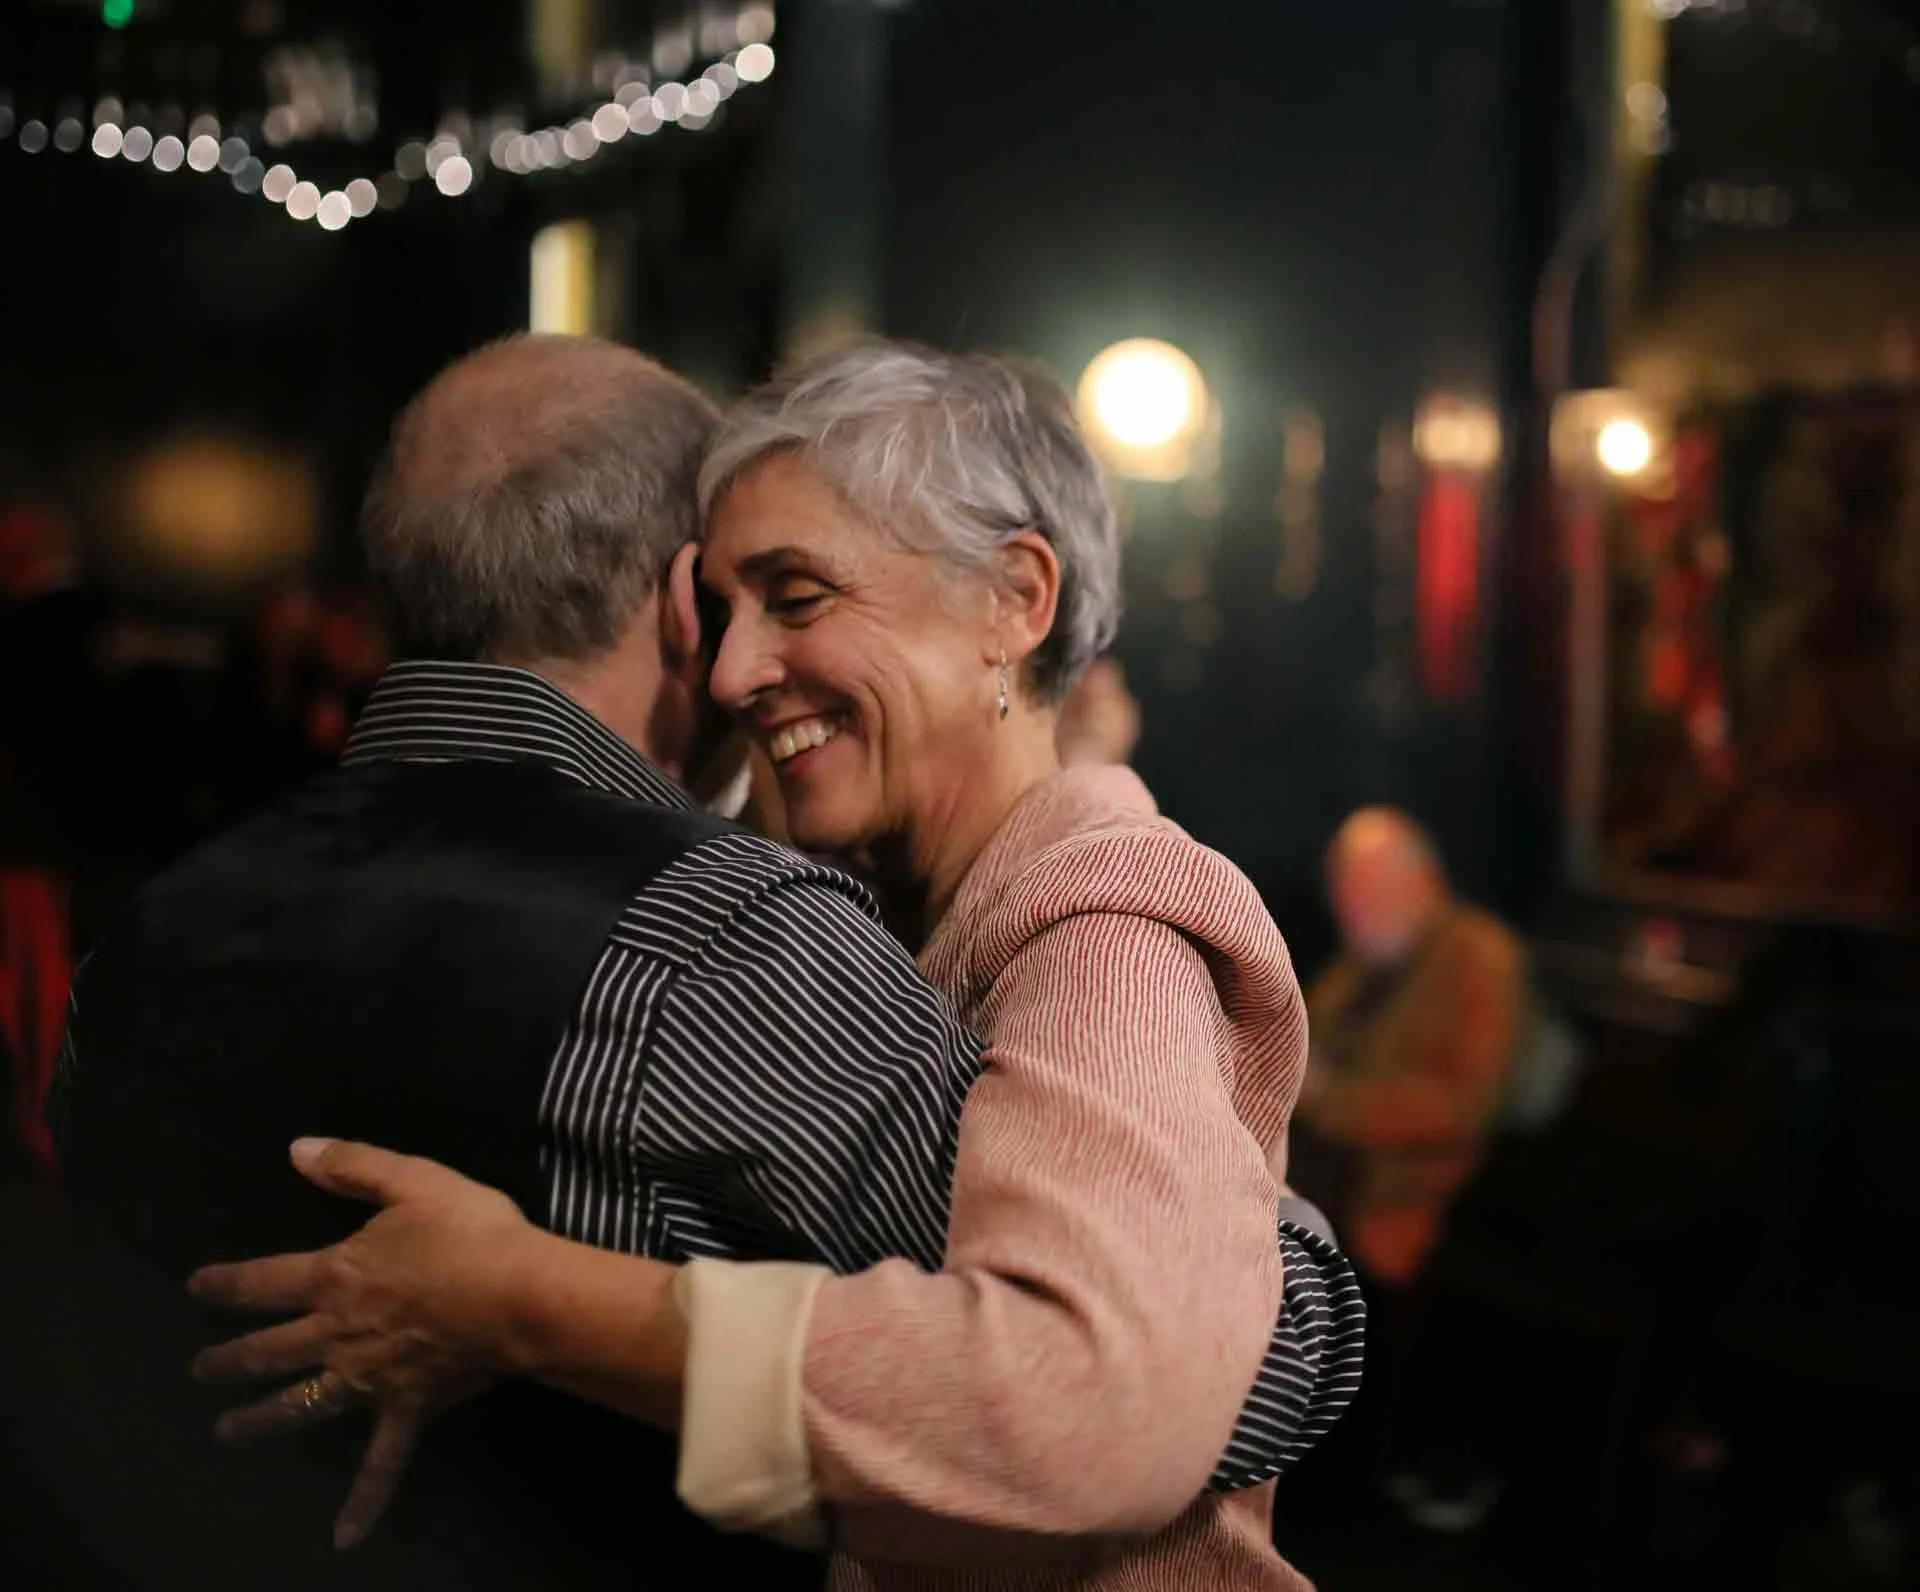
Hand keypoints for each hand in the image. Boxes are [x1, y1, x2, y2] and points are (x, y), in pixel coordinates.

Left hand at [188, 1138, 540, 1548]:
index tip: (195, 1289)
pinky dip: (362, 1500)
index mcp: (336, 1276)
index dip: (227, 1285)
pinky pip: (381, 1461)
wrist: (516, 1294)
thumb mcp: (413, 1180)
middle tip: (200, 1370)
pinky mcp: (405, 1407)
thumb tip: (297, 1150)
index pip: (266, 1281)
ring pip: (302, 1402)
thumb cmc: (470, 1232)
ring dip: (261, 1419)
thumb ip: (354, 1165)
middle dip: (231, 1358)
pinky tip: (344, 1535)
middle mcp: (338, 1332)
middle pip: (271, 1348)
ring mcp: (368, 1376)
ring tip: (227, 1431)